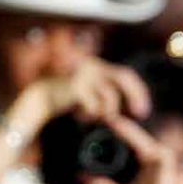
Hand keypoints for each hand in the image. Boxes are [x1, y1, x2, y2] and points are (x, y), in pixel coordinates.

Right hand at [24, 58, 152, 134]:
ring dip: (107, 111)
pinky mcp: (76, 86)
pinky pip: (94, 105)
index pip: (126, 75)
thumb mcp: (90, 93)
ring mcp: (84, 74)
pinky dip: (90, 114)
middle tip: (138, 114)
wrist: (40, 97)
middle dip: (135, 96)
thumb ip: (104, 92)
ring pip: (110, 95)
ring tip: (96, 117)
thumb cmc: (67, 98)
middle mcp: (93, 65)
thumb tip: (128, 106)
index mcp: (97, 66)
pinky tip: (80, 115)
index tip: (142, 111)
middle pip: (124, 78)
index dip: (138, 91)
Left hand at [82, 112, 182, 183]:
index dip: (111, 130)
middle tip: (92, 112)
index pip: (127, 140)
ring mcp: (160, 157)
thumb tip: (82, 177)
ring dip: (119, 125)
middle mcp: (153, 157)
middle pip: (131, 134)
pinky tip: (116, 125)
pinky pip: (145, 143)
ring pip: (136, 135)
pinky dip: (130, 134)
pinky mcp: (164, 160)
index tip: (90, 120)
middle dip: (113, 122)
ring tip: (100, 115)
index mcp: (144, 163)